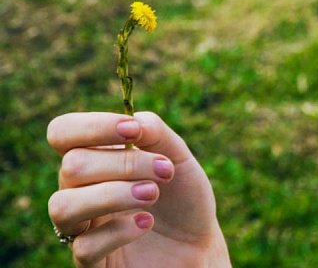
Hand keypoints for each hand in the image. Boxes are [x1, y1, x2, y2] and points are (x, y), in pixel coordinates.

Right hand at [47, 111, 229, 266]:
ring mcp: (82, 228)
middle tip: (164, 172)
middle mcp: (80, 191)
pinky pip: (84, 247)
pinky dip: (119, 231)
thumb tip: (133, 120)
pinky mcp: (92, 263)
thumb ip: (156, 133)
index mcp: (95, 159)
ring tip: (153, 194)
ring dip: (113, 194)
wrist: (199, 245)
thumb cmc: (183, 198)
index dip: (91, 126)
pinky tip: (147, 223)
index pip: (63, 132)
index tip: (132, 131)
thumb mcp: (179, 158)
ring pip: (62, 206)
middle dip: (124, 163)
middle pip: (71, 166)